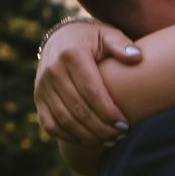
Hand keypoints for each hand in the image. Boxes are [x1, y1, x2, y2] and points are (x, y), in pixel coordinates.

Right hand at [35, 19, 141, 150]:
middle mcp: (53, 70)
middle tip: (121, 135)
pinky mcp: (38, 98)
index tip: (126, 124)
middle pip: (79, 109)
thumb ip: (121, 45)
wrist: (61, 39)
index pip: (91, 91)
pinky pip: (51, 125)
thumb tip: (136, 57)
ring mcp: (42, 86)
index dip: (108, 112)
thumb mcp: (107, 35)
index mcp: (72, 54)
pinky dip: (70, 137)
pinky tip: (90, 140)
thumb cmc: (93, 41)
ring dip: (89, 136)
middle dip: (102, 127)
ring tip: (110, 140)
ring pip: (65, 120)